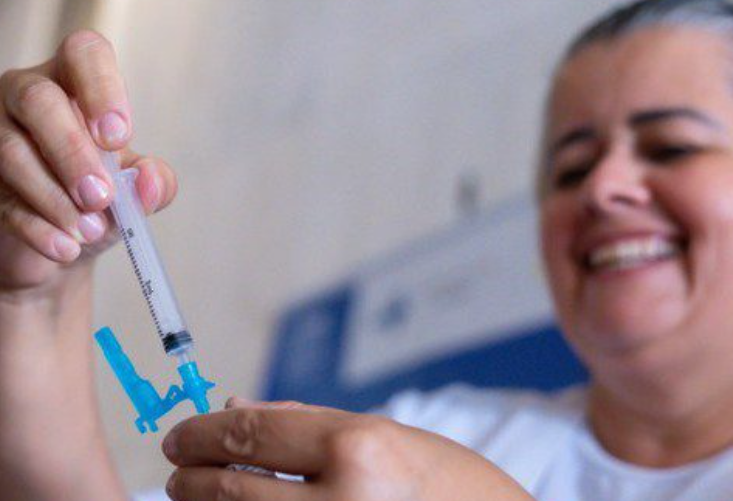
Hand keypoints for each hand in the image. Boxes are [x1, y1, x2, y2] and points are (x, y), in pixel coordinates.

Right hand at [0, 29, 176, 296]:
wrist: (66, 245)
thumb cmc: (103, 201)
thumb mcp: (137, 191)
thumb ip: (154, 183)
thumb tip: (150, 181)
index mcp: (76, 85)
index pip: (84, 53)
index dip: (101, 87)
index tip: (118, 136)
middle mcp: (28, 97)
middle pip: (38, 100)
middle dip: (72, 151)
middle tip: (101, 196)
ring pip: (10, 149)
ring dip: (55, 196)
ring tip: (90, 230)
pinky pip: (1, 198)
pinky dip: (37, 228)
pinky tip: (65, 249)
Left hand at [162, 398, 534, 500]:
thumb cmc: (451, 487)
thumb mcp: (387, 439)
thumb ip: (305, 425)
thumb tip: (234, 411)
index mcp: (359, 450)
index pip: (252, 434)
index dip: (203, 433)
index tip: (181, 436)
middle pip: (232, 486)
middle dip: (191, 476)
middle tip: (176, 468)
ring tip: (195, 494)